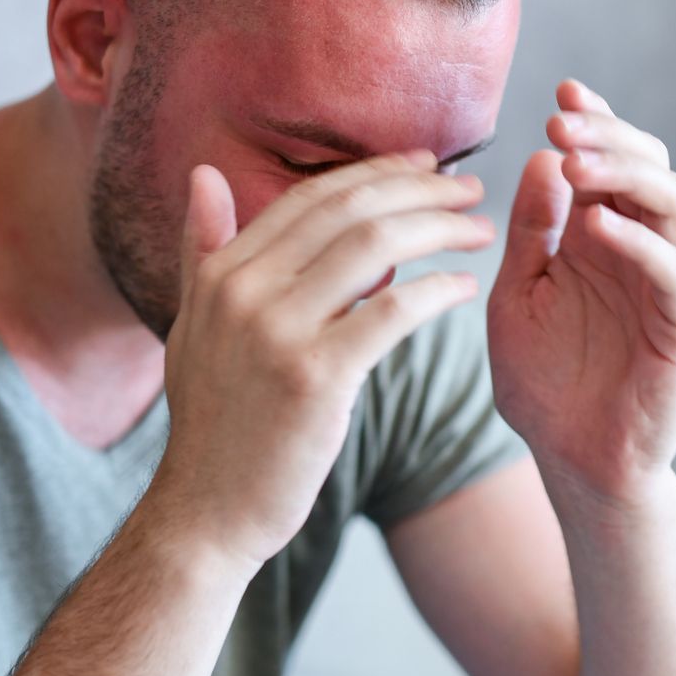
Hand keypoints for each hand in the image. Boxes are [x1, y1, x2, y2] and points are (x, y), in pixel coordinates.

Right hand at [150, 150, 495, 571]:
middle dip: (420, 191)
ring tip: (480, 230)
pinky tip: (466, 288)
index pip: (311, 197)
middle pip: (349, 211)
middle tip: (471, 189)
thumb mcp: (195, 325)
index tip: (426, 165)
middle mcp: (243, 291)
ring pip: (375, 247)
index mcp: (222, 272)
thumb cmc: (215, 421)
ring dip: (439, 229)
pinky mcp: (315, 378)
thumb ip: (203, 250)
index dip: (376, 171)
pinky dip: (436, 291)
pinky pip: (392, 312)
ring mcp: (277, 332)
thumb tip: (204, 172)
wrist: (207, 510)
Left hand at [487, 78, 675, 509]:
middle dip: (610, 134)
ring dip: (626, 173)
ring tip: (576, 159)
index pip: (613, 164)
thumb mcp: (518, 295)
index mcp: (604, 241)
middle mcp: (644, 255)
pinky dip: (638, 240)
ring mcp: (671, 289)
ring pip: (674, 205)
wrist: (571, 464)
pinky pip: (674, 272)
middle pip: (651, 168)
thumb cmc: (545, 386)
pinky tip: (594, 225)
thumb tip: (544, 157)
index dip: (597, 121)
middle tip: (563, 117)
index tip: (563, 90)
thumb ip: (531, 231)